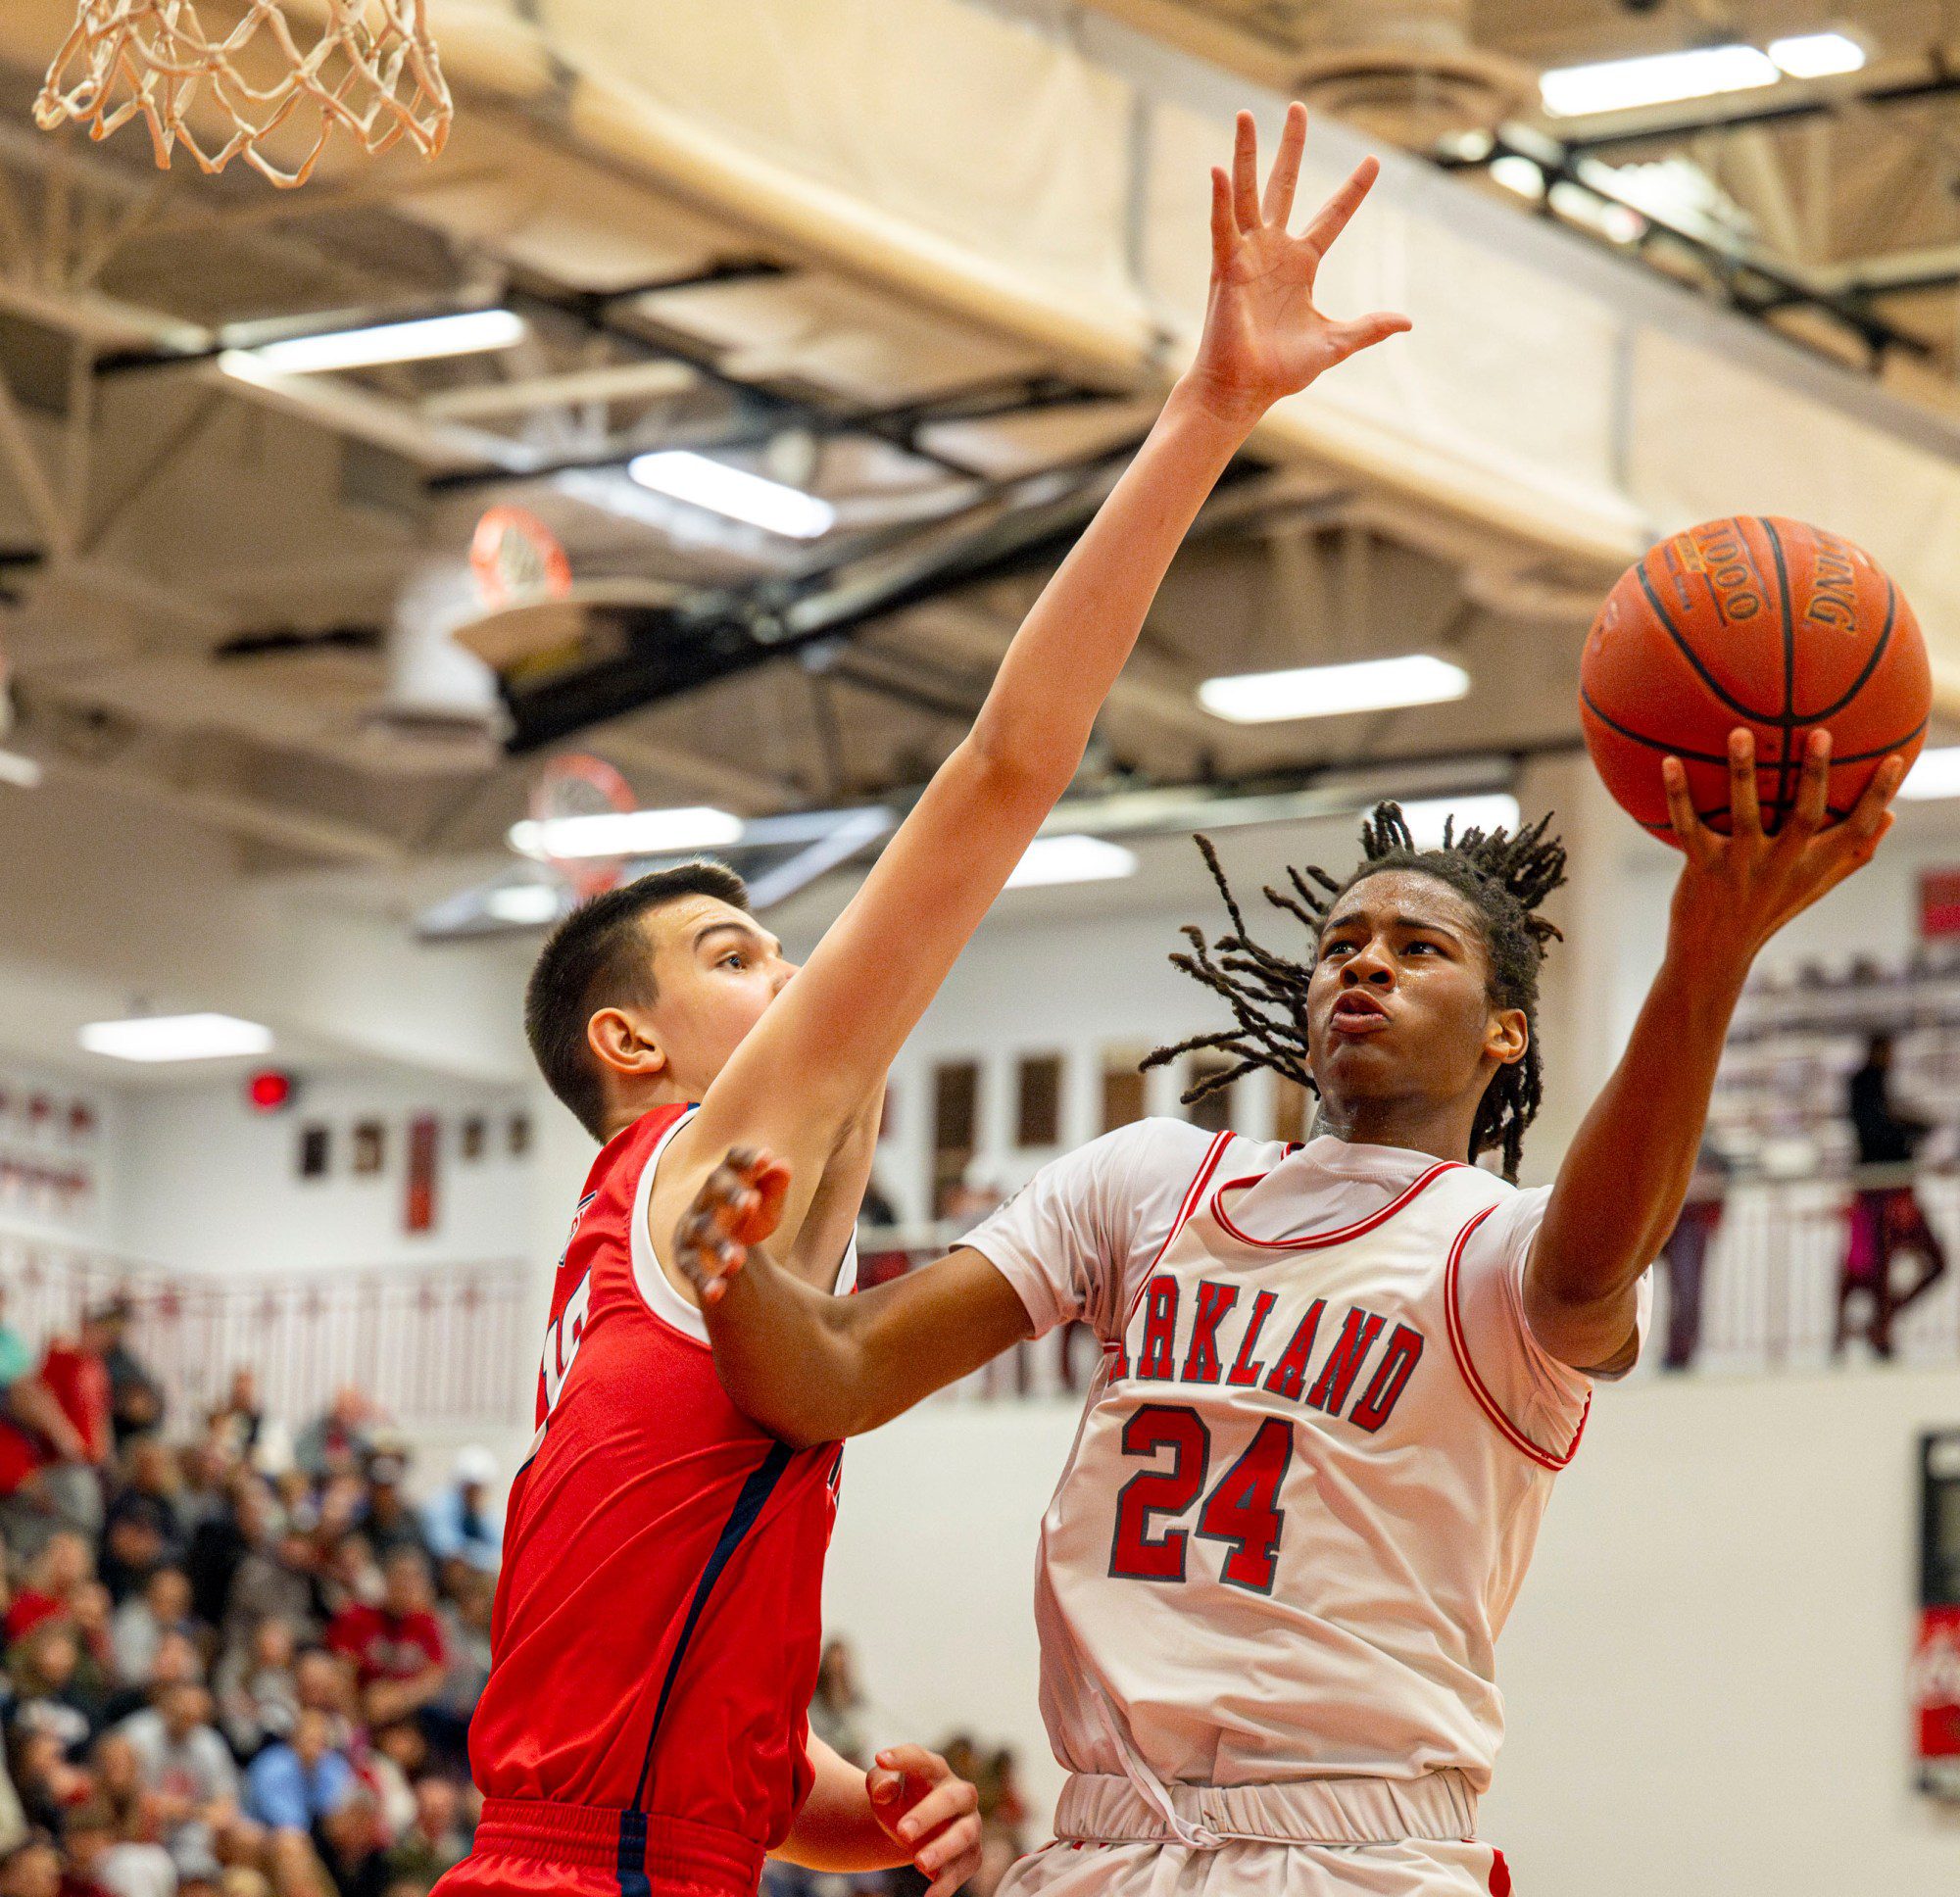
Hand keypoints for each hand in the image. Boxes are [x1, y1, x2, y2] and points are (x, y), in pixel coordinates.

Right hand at [673, 1147, 791, 1306]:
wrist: (722, 1247)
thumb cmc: (750, 1215)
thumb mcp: (767, 1202)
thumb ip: (775, 1185)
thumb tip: (782, 1165)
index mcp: (728, 1178)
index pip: (733, 1161)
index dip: (747, 1158)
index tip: (766, 1158)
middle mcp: (706, 1198)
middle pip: (713, 1189)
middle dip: (731, 1195)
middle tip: (752, 1203)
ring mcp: (693, 1227)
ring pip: (701, 1231)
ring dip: (718, 1244)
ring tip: (739, 1260)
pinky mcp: (684, 1257)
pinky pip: (690, 1268)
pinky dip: (703, 1280)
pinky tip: (718, 1292)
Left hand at [866, 1745, 981, 1896]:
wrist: (911, 1832)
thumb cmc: (899, 1802)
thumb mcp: (883, 1789)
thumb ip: (879, 1782)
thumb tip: (883, 1791)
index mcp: (935, 1770)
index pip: (920, 1759)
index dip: (902, 1758)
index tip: (880, 1758)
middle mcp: (959, 1793)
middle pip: (950, 1799)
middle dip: (928, 1815)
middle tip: (903, 1832)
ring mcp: (969, 1824)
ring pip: (963, 1834)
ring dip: (943, 1849)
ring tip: (918, 1864)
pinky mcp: (971, 1855)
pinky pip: (964, 1869)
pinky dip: (947, 1883)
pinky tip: (930, 1896)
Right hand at [1182, 103, 1409, 427]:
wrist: (1244, 390)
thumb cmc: (1280, 371)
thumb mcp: (1335, 343)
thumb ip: (1368, 328)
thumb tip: (1408, 322)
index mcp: (1301, 265)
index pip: (1333, 217)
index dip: (1353, 190)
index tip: (1374, 161)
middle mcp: (1273, 251)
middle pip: (1284, 186)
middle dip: (1291, 148)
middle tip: (1297, 108)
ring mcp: (1248, 256)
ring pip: (1248, 193)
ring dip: (1247, 154)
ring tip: (1247, 114)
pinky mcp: (1225, 269)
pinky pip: (1222, 227)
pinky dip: (1220, 199)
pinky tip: (1219, 170)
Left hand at [1662, 727, 1902, 968]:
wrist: (1713, 953)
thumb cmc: (1768, 911)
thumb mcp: (1813, 887)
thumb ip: (1851, 855)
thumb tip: (1891, 815)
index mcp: (1811, 868)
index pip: (1856, 832)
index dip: (1878, 797)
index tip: (1896, 759)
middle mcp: (1780, 866)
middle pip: (1806, 817)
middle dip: (1816, 775)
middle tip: (1821, 733)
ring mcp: (1740, 866)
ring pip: (1744, 814)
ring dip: (1742, 773)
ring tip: (1739, 732)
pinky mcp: (1701, 867)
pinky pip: (1687, 826)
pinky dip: (1678, 795)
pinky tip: (1669, 761)